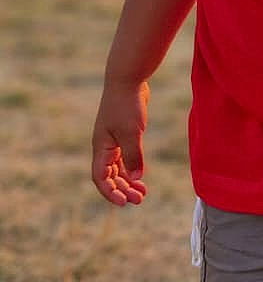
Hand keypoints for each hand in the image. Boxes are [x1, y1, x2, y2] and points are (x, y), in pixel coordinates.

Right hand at [91, 82, 148, 205]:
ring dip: (128, 180)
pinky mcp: (123, 132)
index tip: (124, 202)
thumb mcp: (131, 132)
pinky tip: (141, 174)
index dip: (110, 192)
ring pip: (118, 167)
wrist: (128, 79)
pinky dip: (132, 167)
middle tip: (139, 200)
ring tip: (143, 192)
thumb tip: (137, 177)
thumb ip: (133, 155)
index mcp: (101, 147)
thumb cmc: (126, 104)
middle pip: (110, 175)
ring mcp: (113, 139)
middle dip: (122, 189)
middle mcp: (104, 146)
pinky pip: (124, 156)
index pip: (101, 177)